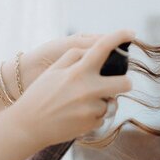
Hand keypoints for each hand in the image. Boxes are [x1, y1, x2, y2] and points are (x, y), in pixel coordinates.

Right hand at [9, 29, 134, 147]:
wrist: (28, 127)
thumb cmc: (39, 96)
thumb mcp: (53, 72)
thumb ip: (73, 57)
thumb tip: (92, 51)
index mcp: (78, 71)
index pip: (103, 48)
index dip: (119, 37)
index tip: (131, 33)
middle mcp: (88, 89)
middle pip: (124, 83)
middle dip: (124, 83)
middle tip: (118, 84)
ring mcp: (91, 109)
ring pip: (110, 103)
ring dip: (101, 103)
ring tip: (79, 106)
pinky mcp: (91, 124)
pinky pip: (101, 118)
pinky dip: (92, 117)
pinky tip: (75, 117)